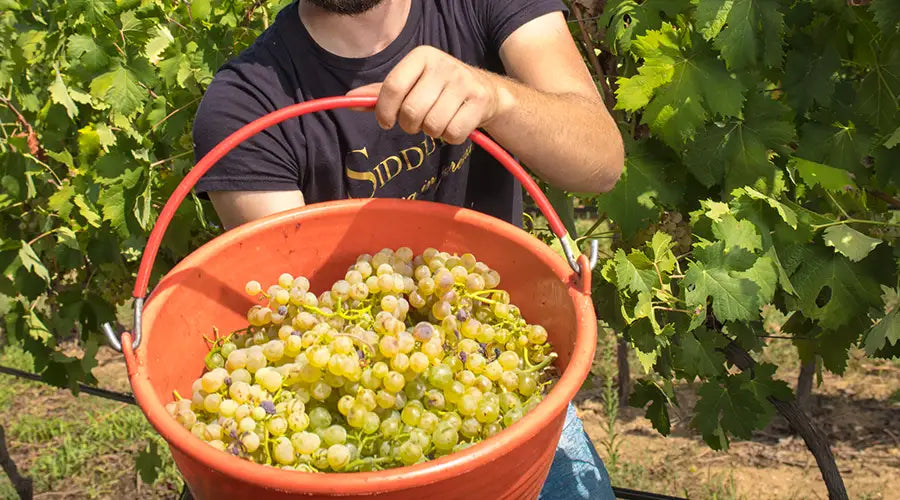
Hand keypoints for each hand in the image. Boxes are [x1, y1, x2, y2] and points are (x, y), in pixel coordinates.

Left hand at [346, 46, 501, 144]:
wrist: (486, 91)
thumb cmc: (439, 89)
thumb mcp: (412, 83)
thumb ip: (382, 93)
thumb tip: (350, 99)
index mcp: (421, 56)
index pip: (393, 87)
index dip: (384, 111)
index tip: (385, 122)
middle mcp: (443, 65)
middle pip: (411, 111)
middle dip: (409, 125)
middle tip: (416, 123)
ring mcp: (463, 82)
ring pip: (432, 125)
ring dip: (431, 132)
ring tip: (437, 121)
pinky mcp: (479, 101)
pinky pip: (453, 133)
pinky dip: (450, 137)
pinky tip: (453, 124)